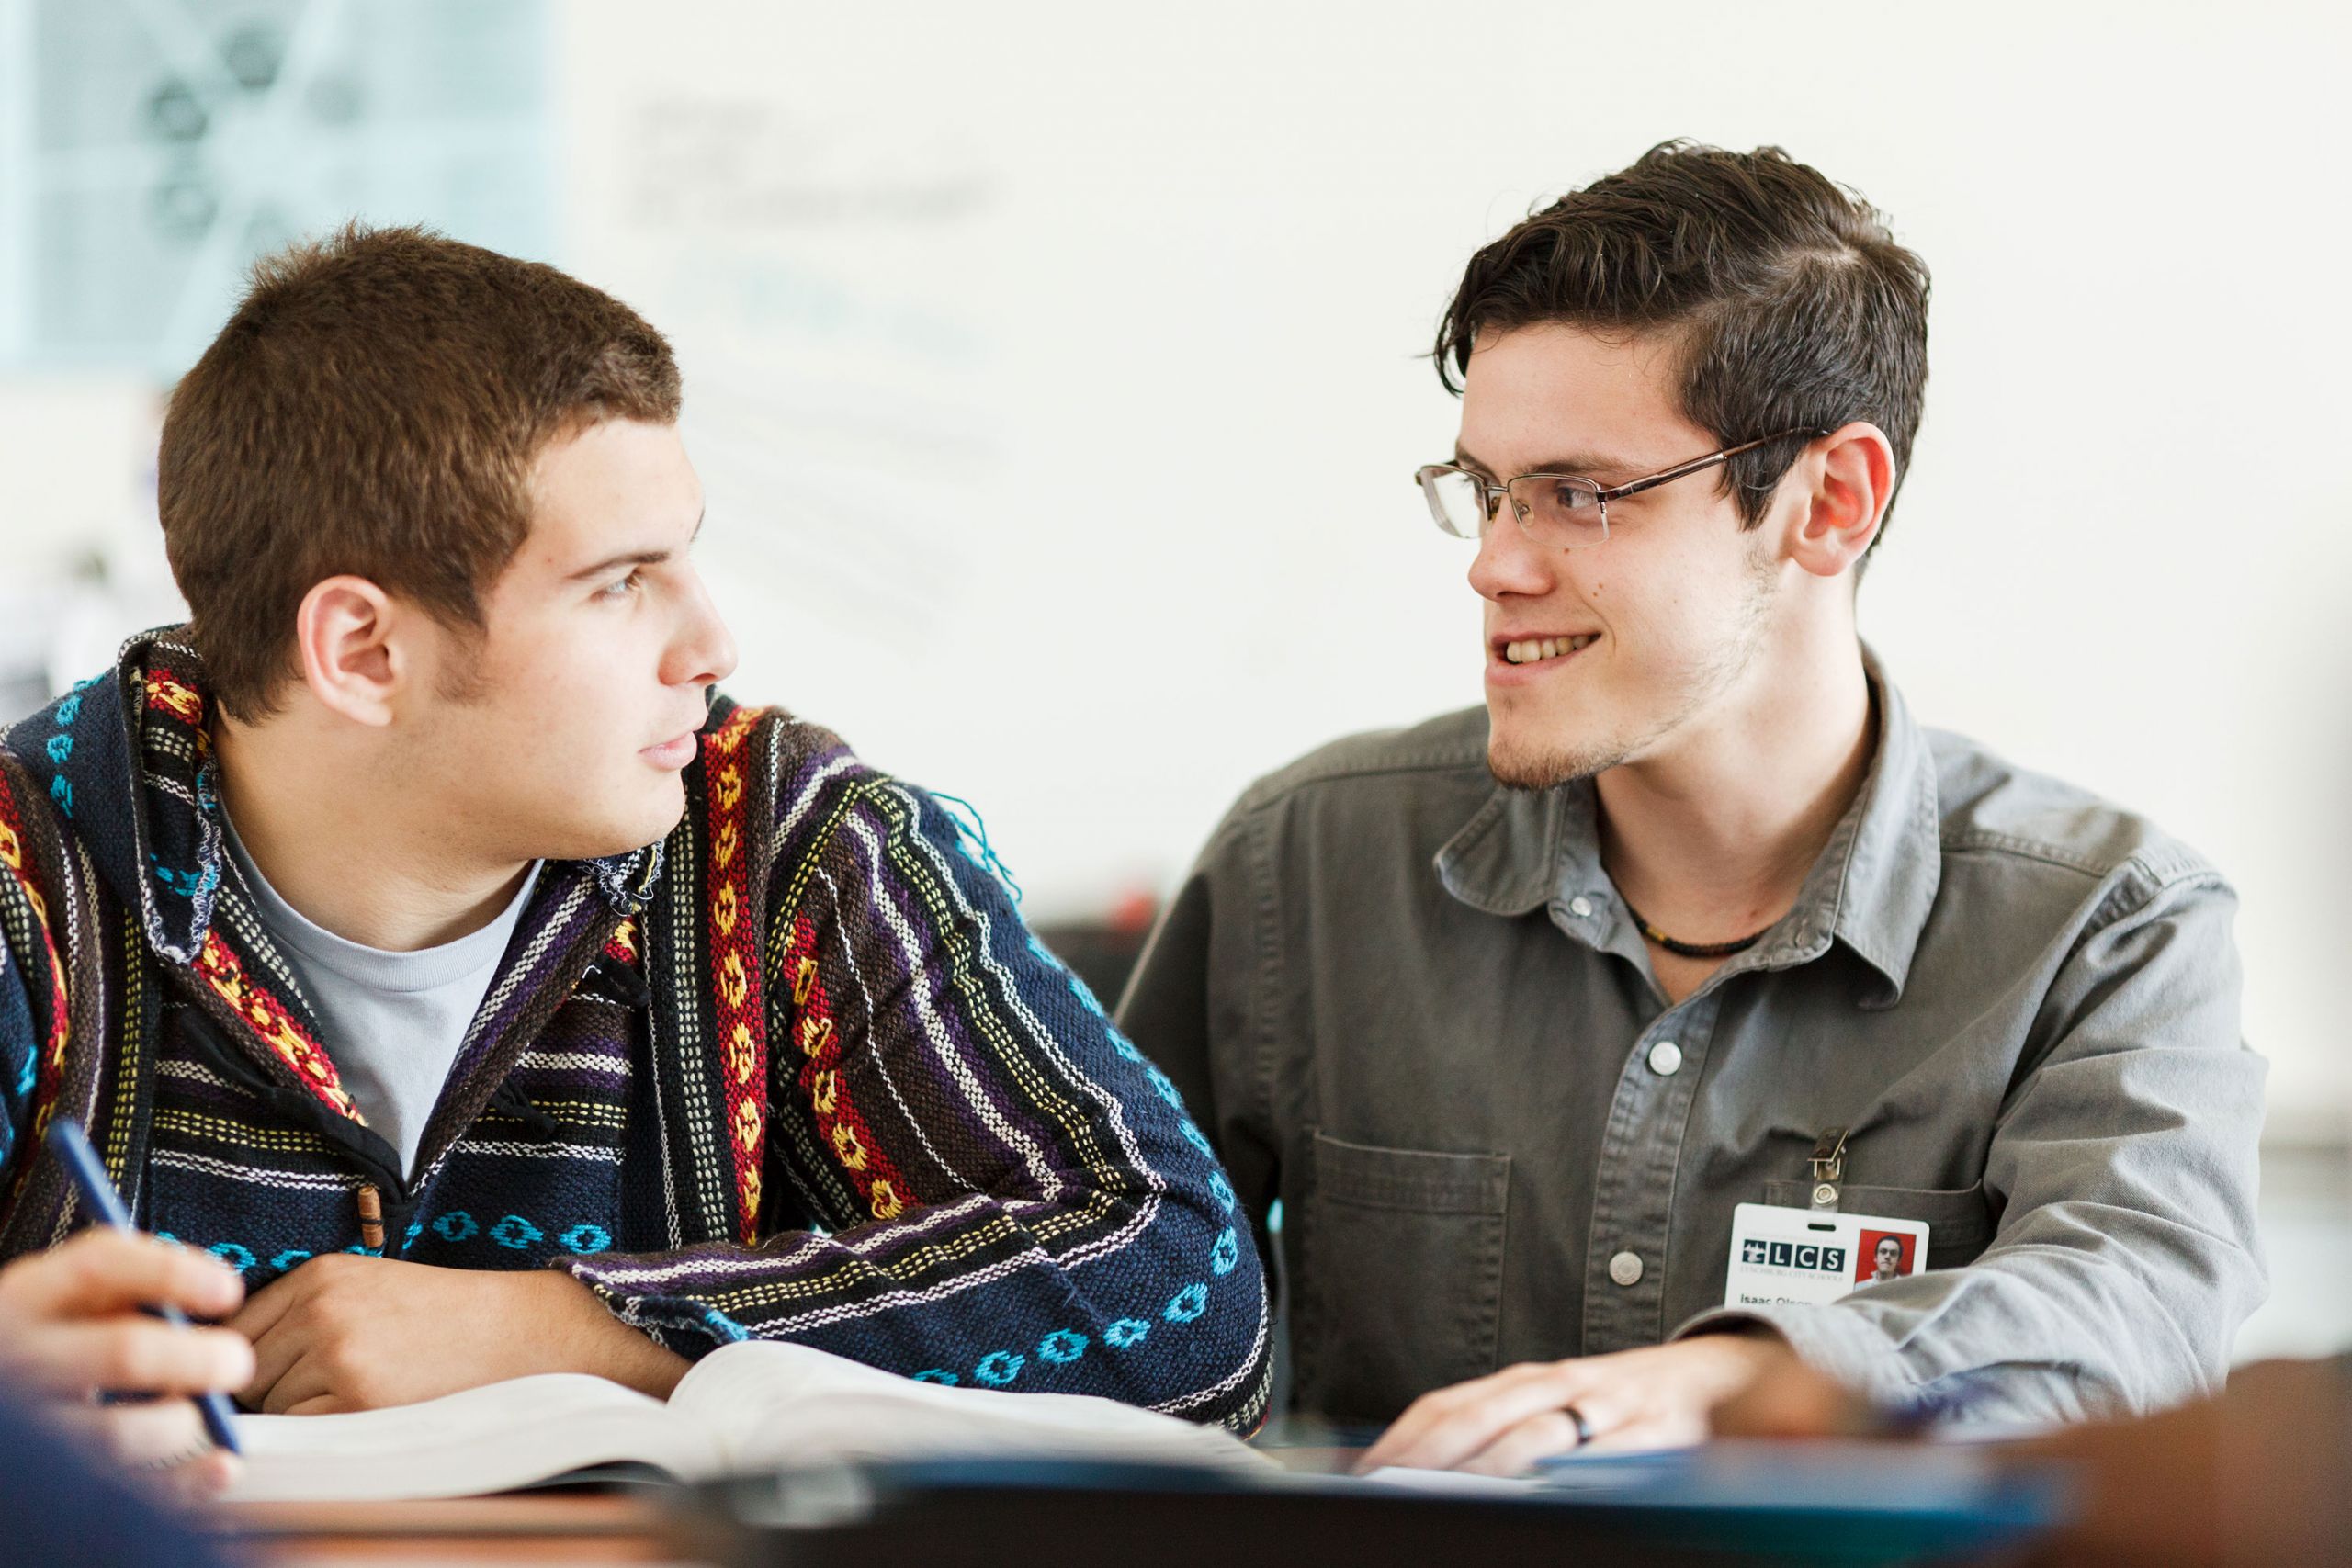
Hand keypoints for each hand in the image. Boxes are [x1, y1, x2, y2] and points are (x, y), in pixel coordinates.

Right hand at [0, 1228, 255, 1500]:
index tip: (229, 1291)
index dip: (175, 1274)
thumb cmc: (38, 1340)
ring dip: (182, 1421)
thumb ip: (121, 1287)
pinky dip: (183, 1483)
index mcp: (27, 1300)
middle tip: (235, 1361)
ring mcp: (36, 1428)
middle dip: (198, 1358)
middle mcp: (26, 1363)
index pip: (101, 1268)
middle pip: (126, 1354)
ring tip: (201, 1411)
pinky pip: (126, 1488)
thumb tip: (212, 1291)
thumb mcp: (59, 1298)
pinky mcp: (57, 1479)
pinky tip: (222, 1467)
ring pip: (121, 1432)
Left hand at [230, 1255, 688, 1414]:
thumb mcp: (366, 1287)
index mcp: (320, 1275)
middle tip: (332, 1385)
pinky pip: (302, 1432)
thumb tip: (228, 1364)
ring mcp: (338, 1355)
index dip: (244, 1360)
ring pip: (273, 1406)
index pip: (235, 1327)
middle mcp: (321, 1310)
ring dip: (302, 1412)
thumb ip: (300, 1311)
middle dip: (275, 1388)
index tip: (265, 1374)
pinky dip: (324, 1432)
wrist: (516, 1333)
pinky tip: (368, 1410)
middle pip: (248, 1372)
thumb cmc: (443, 1316)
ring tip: (362, 1391)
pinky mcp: (357, 1399)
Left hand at [1357, 1333, 1787, 1475]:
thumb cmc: (1617, 1402)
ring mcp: (1603, 1410)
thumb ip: (1498, 1430)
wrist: (1712, 1375)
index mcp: (1524, 1381)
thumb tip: (1421, 1468)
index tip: (1365, 1473)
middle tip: (1391, 1487)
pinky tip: (1544, 1493)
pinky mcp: (1652, 1437)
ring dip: (1487, 1468)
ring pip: (1534, 1435)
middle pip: (1479, 1418)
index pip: (1446, 1405)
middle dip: (1429, 1458)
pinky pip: (1605, 1458)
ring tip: (1447, 1496)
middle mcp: (1556, 1386)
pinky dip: (1569, 1476)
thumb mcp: (1552, 1405)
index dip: (1402, 1440)